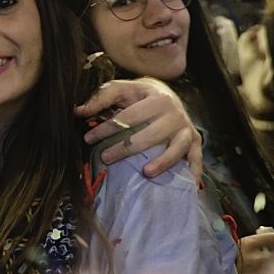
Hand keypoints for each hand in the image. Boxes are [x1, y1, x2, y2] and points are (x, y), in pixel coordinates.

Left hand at [77, 79, 201, 177]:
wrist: (167, 93)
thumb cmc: (138, 95)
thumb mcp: (121, 89)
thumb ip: (102, 98)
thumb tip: (78, 111)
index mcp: (157, 98)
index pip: (129, 116)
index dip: (107, 128)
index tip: (88, 139)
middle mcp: (175, 112)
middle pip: (151, 134)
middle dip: (127, 148)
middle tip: (105, 158)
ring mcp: (186, 127)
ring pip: (176, 147)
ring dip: (163, 162)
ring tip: (146, 173)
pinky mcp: (194, 140)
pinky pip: (196, 157)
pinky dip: (194, 170)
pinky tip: (188, 184)